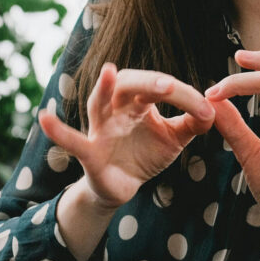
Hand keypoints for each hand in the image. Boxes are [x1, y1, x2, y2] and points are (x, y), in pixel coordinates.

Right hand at [39, 64, 215, 209]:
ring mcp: (99, 128)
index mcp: (139, 101)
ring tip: (107, 73)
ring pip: (99, 102)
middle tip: (168, 86)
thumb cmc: (145, 153)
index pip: (160, 88)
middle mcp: (116, 108)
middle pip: (128, 84)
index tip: (207, 111)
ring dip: (103, 88)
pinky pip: (72, 140)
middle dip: (148, 82)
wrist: (122, 187)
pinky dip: (58, 131)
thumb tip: (215, 109)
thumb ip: (194, 123)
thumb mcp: (174, 138)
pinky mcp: (88, 152)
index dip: (184, 97)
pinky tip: (43, 119)